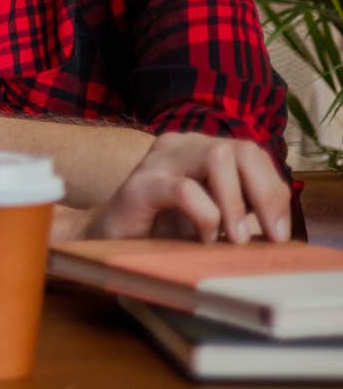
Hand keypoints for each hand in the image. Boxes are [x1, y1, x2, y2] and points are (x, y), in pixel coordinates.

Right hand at [80, 132, 290, 243]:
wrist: (108, 242)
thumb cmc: (162, 229)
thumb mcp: (212, 215)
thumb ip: (241, 207)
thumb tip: (279, 225)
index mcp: (200, 150)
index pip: (252, 154)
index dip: (273, 191)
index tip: (278, 234)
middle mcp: (180, 146)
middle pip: (241, 149)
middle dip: (264, 194)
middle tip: (268, 237)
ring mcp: (157, 161)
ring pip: (217, 157)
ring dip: (234, 203)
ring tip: (232, 239)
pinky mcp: (138, 186)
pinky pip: (185, 190)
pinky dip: (205, 217)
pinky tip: (201, 239)